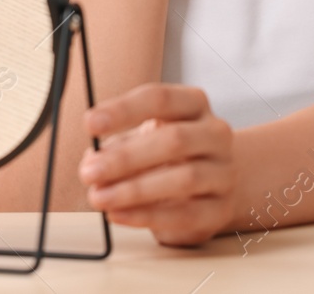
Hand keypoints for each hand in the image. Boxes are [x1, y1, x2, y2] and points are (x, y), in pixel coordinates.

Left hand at [78, 83, 235, 246]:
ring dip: (134, 190)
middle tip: (90, 171)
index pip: (161, 99)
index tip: (90, 123)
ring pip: (184, 179)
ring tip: (100, 197)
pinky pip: (185, 214)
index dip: (124, 110)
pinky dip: (147, 215)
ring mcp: (223, 172)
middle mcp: (215, 134)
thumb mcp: (146, 137)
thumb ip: (118, 145)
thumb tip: (91, 160)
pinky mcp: (220, 208)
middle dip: (126, 158)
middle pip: (175, 140)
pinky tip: (119, 214)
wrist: (217, 183)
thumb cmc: (173, 155)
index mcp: (194, 105)